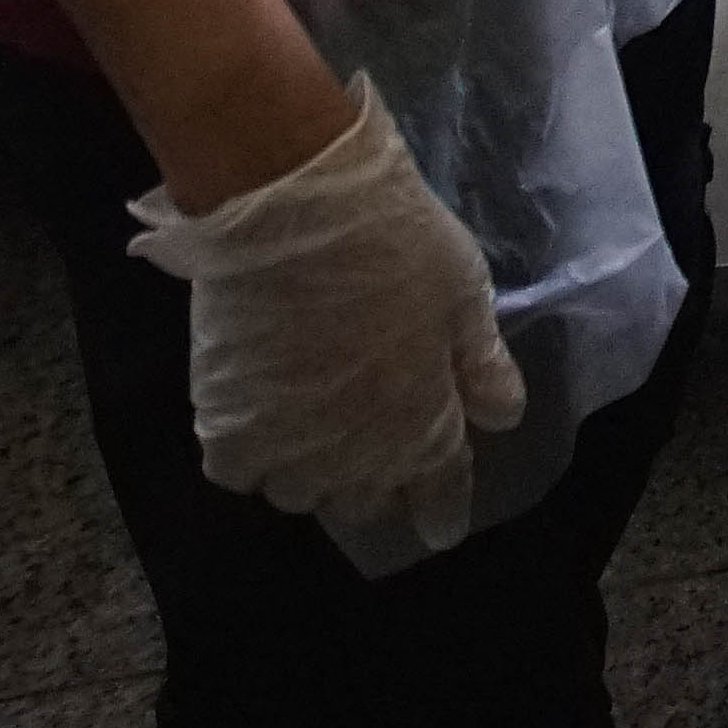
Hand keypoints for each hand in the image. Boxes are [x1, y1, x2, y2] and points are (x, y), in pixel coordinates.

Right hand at [129, 78, 522, 552]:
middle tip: (375, 454)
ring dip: (314, 474)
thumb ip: (482, 364)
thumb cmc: (394, 240)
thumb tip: (503, 418)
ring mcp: (286, 446)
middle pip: (365, 503)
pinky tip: (262, 421)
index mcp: (422, 426)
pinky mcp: (225, 424)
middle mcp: (355, 456)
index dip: (442, 510)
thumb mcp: (464, 293)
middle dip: (377, 486)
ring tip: (316, 435)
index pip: (439, 494)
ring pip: (300, 494)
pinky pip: (238, 471)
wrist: (292, 203)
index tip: (440, 525)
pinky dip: (251, 457)